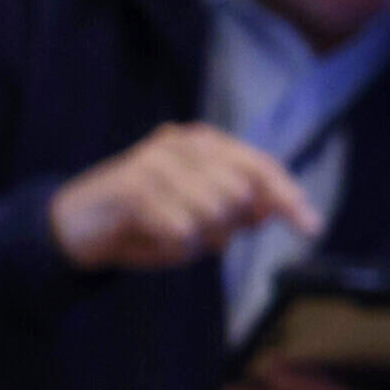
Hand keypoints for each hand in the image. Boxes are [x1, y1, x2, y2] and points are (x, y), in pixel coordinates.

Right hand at [49, 122, 320, 269]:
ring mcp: (158, 161)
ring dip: (197, 240)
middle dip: (225, 228)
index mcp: (206, 144)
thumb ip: (240, 211)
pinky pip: (181, 230)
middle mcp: (184, 143)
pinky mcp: (134, 186)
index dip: (289, 197)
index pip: (262, 167)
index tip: (312, 227)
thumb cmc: (148, 220)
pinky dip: (173, 246)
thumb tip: (276, 211)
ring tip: (169, 233)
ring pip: (213, 214)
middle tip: (193, 233)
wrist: (77, 226)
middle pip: (241, 196)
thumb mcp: (202, 217)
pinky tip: (150, 238)